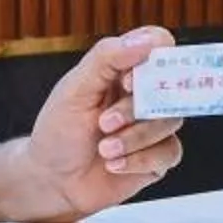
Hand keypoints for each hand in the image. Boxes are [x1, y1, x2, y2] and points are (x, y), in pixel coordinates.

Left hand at [31, 26, 181, 218]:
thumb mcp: (74, 89)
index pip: (159, 45)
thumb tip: (148, 41)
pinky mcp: (157, 157)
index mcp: (123, 69)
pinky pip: (169, 152)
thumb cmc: (59, 131)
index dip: (154, 59)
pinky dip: (139, 159)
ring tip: (104, 149)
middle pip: (169, 87)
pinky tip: (114, 165)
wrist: (52, 182)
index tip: (128, 82)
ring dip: (133, 138)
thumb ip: (108, 58)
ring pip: (170, 121)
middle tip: (104, 123)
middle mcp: (142, 95)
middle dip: (134, 110)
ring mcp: (152, 126)